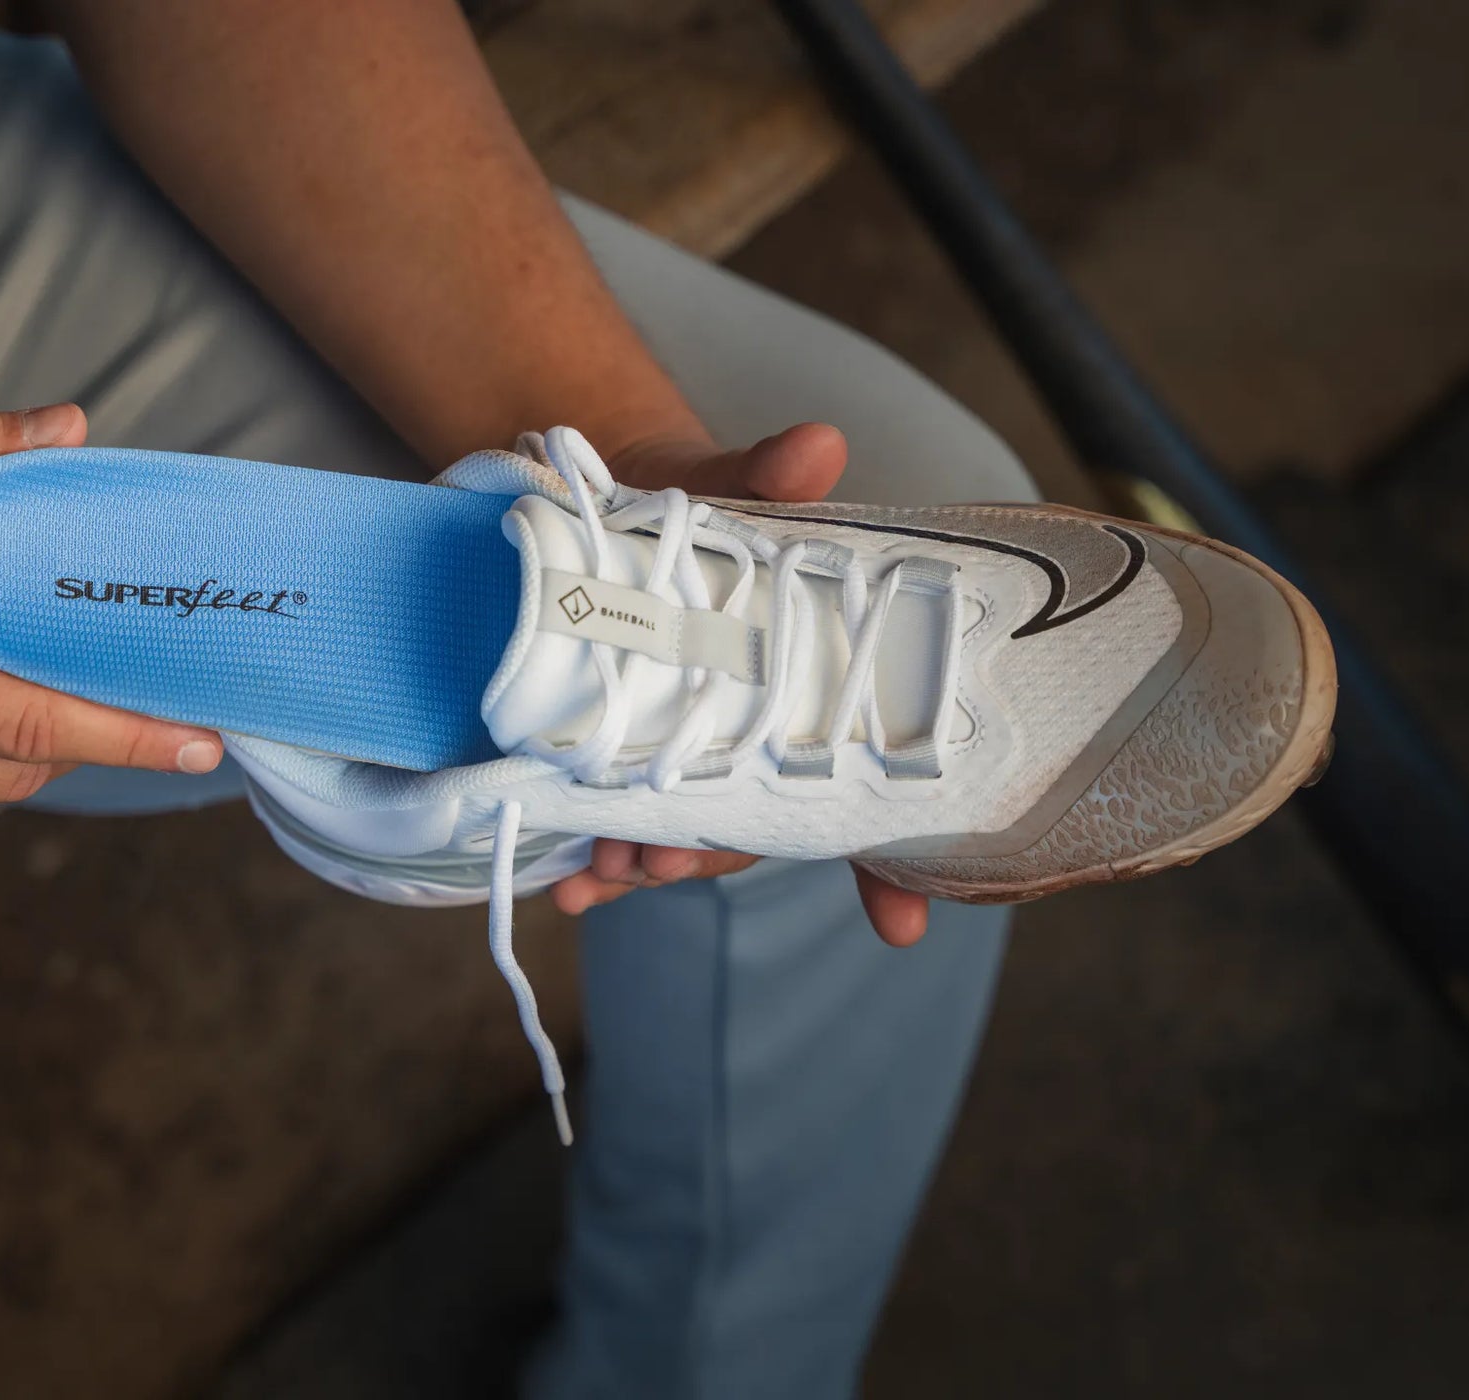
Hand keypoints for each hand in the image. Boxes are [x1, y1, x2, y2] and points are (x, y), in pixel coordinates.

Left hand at [545, 421, 933, 946]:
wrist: (601, 494)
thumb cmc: (691, 496)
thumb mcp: (729, 478)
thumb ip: (767, 473)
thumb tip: (815, 444)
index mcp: (809, 686)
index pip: (866, 784)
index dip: (887, 858)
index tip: (900, 924)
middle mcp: (757, 732)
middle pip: (759, 822)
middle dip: (717, 857)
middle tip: (670, 867)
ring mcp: (688, 749)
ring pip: (687, 834)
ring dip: (647, 864)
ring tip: (605, 872)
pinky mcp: (621, 750)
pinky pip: (620, 819)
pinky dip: (596, 855)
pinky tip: (568, 883)